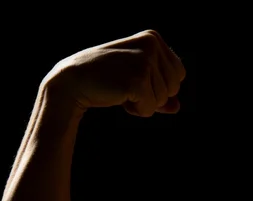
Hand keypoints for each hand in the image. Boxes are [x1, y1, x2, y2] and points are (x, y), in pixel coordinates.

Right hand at [43, 30, 185, 116]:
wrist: (73, 81)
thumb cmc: (105, 79)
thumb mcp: (136, 79)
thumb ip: (159, 90)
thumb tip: (177, 107)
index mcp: (153, 38)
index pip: (179, 74)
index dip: (159, 85)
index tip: (135, 78)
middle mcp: (151, 45)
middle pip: (174, 88)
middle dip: (153, 96)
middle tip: (126, 84)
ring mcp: (144, 61)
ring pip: (162, 100)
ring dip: (142, 103)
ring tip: (120, 89)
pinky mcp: (137, 80)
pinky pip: (150, 109)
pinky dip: (136, 110)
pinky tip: (119, 97)